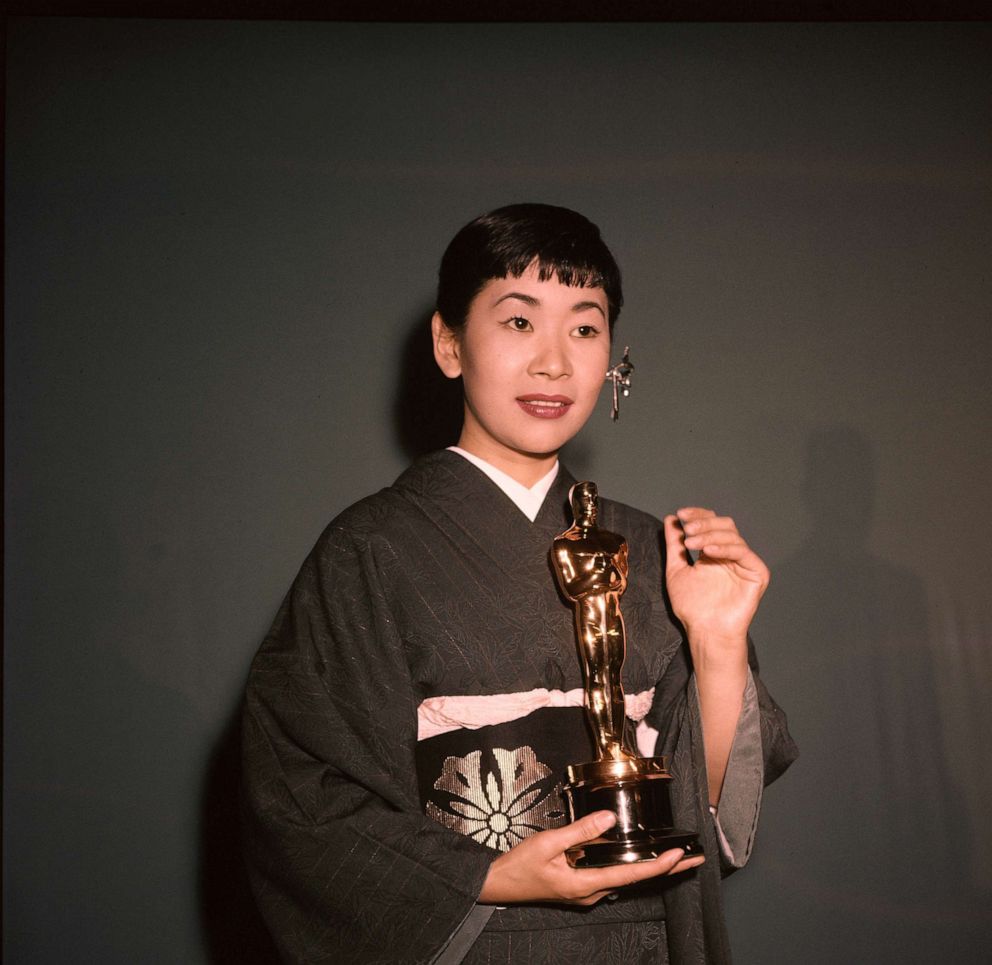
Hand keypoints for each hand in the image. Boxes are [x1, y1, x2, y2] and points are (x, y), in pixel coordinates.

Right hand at [478, 810, 704, 906]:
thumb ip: (580, 831)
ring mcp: (587, 893)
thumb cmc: (520, 864)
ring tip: (676, 858)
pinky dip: (633, 868)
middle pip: (636, 881)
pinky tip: (640, 860)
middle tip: (696, 860)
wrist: (497, 884)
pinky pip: (613, 878)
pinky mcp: (581, 887)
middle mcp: (592, 893)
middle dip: (668, 870)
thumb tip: (609, 817)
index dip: (659, 865)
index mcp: (586, 885)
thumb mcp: (548, 843)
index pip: (631, 875)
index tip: (681, 855)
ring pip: (627, 880)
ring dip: (652, 869)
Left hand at [662, 508, 769, 652]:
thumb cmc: (692, 607)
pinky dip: (724, 548)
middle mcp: (731, 555)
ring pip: (732, 535)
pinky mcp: (757, 573)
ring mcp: (745, 563)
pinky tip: (707, 551)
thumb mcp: (676, 570)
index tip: (681, 514)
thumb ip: (674, 546)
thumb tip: (670, 519)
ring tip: (691, 543)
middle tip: (687, 529)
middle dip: (704, 523)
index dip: (698, 515)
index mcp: (715, 552)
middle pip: (724, 525)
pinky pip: (743, 552)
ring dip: (710, 534)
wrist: (705, 631)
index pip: (711, 523)